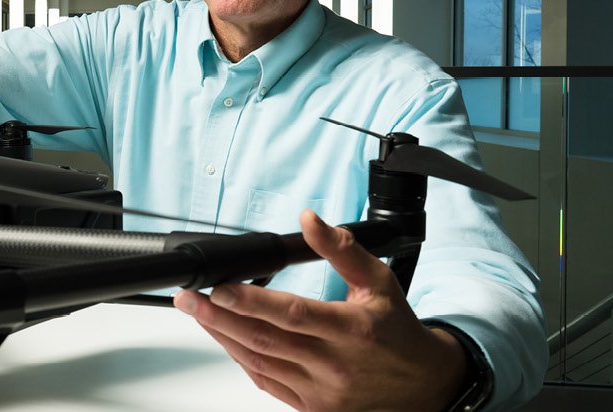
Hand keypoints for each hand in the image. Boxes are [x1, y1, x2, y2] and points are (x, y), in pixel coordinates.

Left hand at [174, 210, 465, 411]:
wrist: (423, 386)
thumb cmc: (396, 332)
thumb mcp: (378, 282)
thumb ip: (341, 250)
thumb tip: (309, 220)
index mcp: (352, 330)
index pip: (292, 314)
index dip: (250, 301)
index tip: (219, 287)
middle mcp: (334, 364)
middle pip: (264, 340)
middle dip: (218, 317)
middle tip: (189, 299)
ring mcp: (321, 391)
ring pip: (258, 362)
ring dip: (222, 336)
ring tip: (198, 314)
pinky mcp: (312, 408)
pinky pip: (266, 382)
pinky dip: (241, 358)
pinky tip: (225, 338)